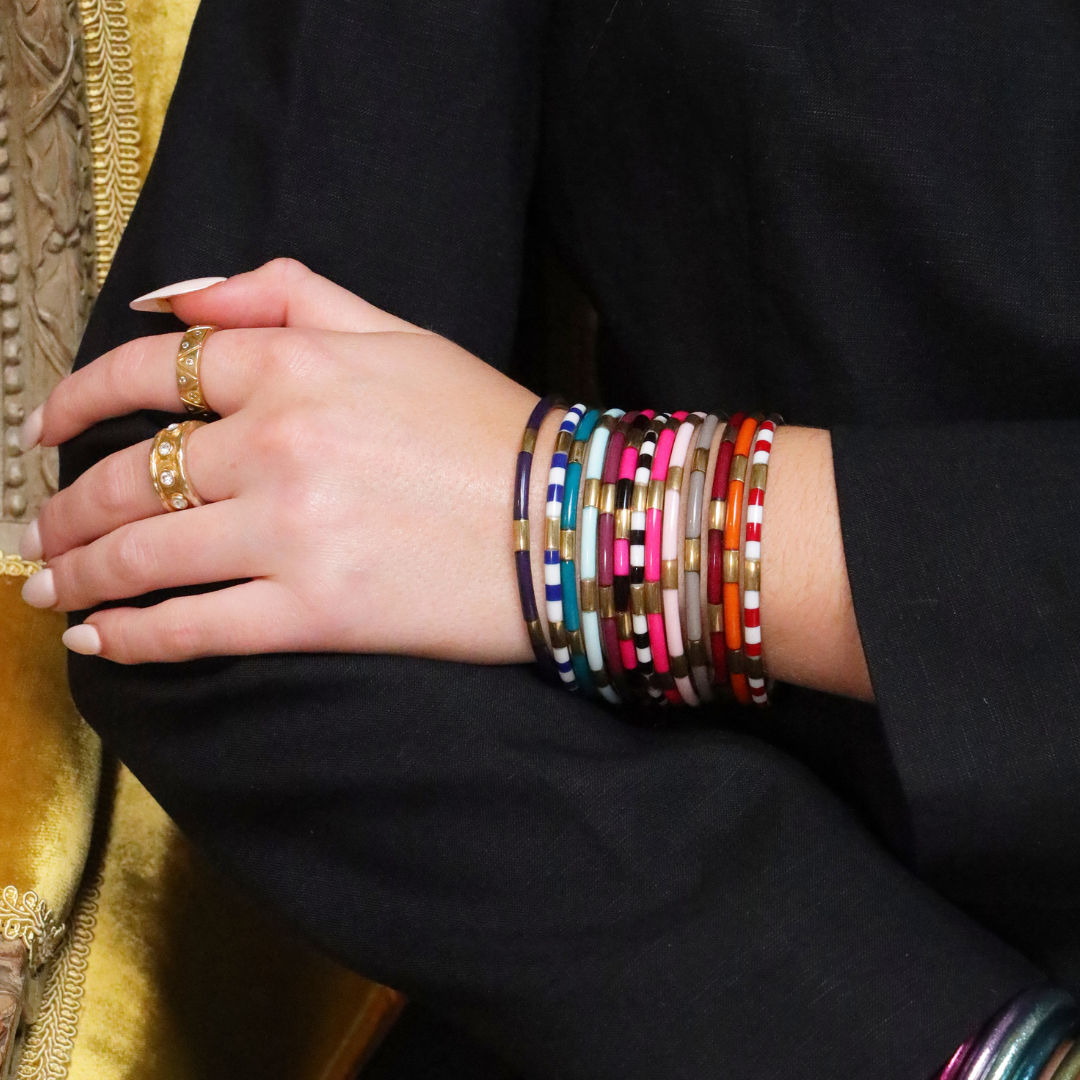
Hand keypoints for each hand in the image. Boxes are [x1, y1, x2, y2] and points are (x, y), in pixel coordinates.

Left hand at [20, 259, 544, 664]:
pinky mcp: (315, 612)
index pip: (147, 374)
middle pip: (131, 475)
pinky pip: (193, 628)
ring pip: (143, 554)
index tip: (44, 432)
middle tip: (39, 532)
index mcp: (295, 365)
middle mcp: (277, 442)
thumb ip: (283, 291)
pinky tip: (99, 642)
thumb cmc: (487, 427)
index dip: (75, 401)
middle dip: (66, 507)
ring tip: (49, 586)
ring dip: (78, 573)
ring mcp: (291, 531)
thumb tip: (169, 299)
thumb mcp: (396, 330)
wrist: (569, 520)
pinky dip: (132, 638)